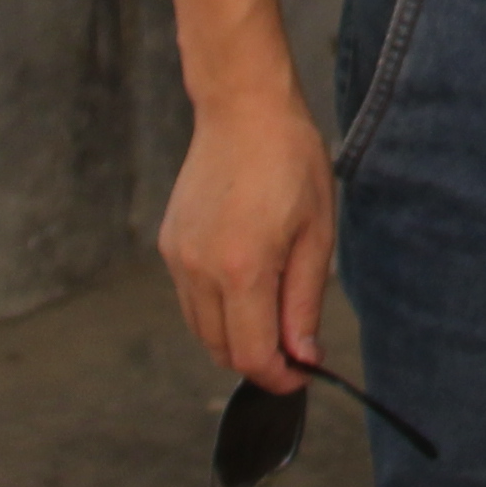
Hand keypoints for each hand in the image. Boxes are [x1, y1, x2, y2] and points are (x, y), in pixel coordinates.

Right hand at [160, 88, 338, 384]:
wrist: (243, 109)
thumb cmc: (290, 162)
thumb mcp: (316, 234)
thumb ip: (304, 303)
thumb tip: (303, 357)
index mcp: (241, 269)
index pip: (252, 356)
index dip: (279, 378)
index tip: (303, 373)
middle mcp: (199, 270)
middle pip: (222, 351)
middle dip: (260, 360)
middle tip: (296, 344)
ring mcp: (178, 258)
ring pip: (202, 330)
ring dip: (237, 336)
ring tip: (275, 307)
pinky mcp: (169, 245)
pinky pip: (190, 300)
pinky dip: (217, 309)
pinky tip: (247, 279)